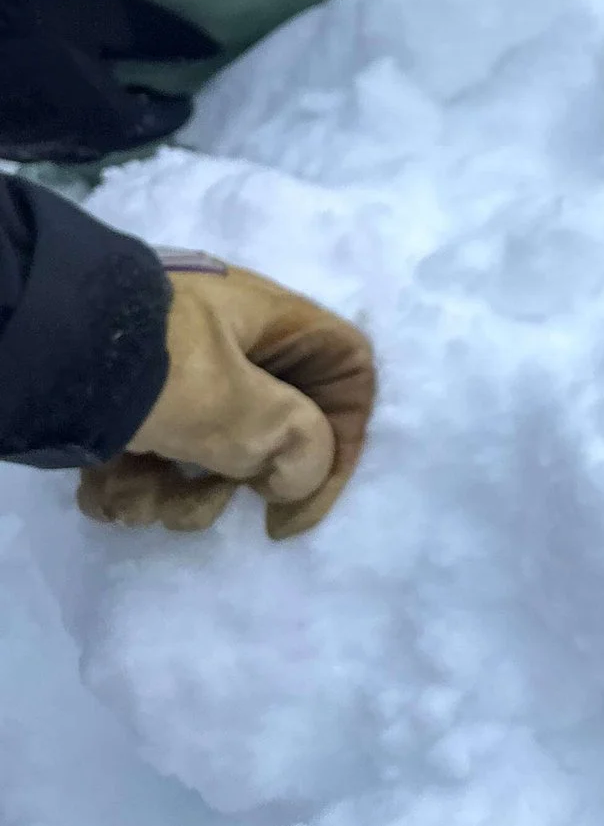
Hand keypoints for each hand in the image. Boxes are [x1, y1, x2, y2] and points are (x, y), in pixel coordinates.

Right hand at [0, 0, 216, 162]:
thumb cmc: (18, 4)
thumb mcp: (94, 9)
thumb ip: (152, 34)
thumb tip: (206, 47)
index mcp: (95, 117)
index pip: (148, 126)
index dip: (171, 111)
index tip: (186, 98)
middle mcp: (58, 141)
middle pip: (108, 139)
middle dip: (133, 119)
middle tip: (152, 95)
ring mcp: (17, 139)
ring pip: (70, 140)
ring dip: (96, 120)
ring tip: (111, 92)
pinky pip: (36, 131)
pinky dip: (60, 115)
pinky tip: (58, 89)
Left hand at [79, 257, 375, 539]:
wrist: (15, 341)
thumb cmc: (137, 362)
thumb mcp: (223, 401)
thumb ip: (286, 440)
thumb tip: (297, 477)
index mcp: (270, 322)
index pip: (348, 372)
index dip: (343, 439)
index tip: (296, 502)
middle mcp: (231, 346)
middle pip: (273, 426)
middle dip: (230, 482)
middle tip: (198, 503)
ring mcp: (173, 377)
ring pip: (207, 454)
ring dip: (173, 495)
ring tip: (132, 495)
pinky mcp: (123, 404)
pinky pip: (151, 460)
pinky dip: (129, 487)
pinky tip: (99, 488)